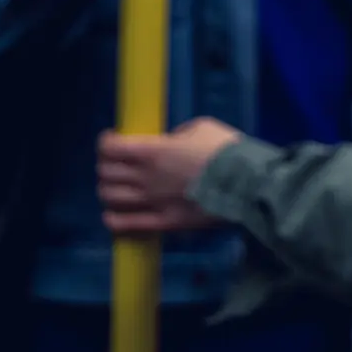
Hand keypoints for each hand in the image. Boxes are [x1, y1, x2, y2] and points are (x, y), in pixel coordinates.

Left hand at [98, 118, 242, 234]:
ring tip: (117, 187)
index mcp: (152, 151)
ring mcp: (151, 203)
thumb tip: (169, 142)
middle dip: (106, 165)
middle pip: (105, 173)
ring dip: (108, 190)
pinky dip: (113, 220)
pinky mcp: (163, 223)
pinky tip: (112, 215)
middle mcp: (144, 177)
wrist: (246, 184)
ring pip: (110, 198)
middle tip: (116, 162)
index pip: (111, 148)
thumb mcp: (202, 126)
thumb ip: (178, 134)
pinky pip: (126, 224)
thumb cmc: (226, 150)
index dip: (105, 142)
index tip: (111, 139)